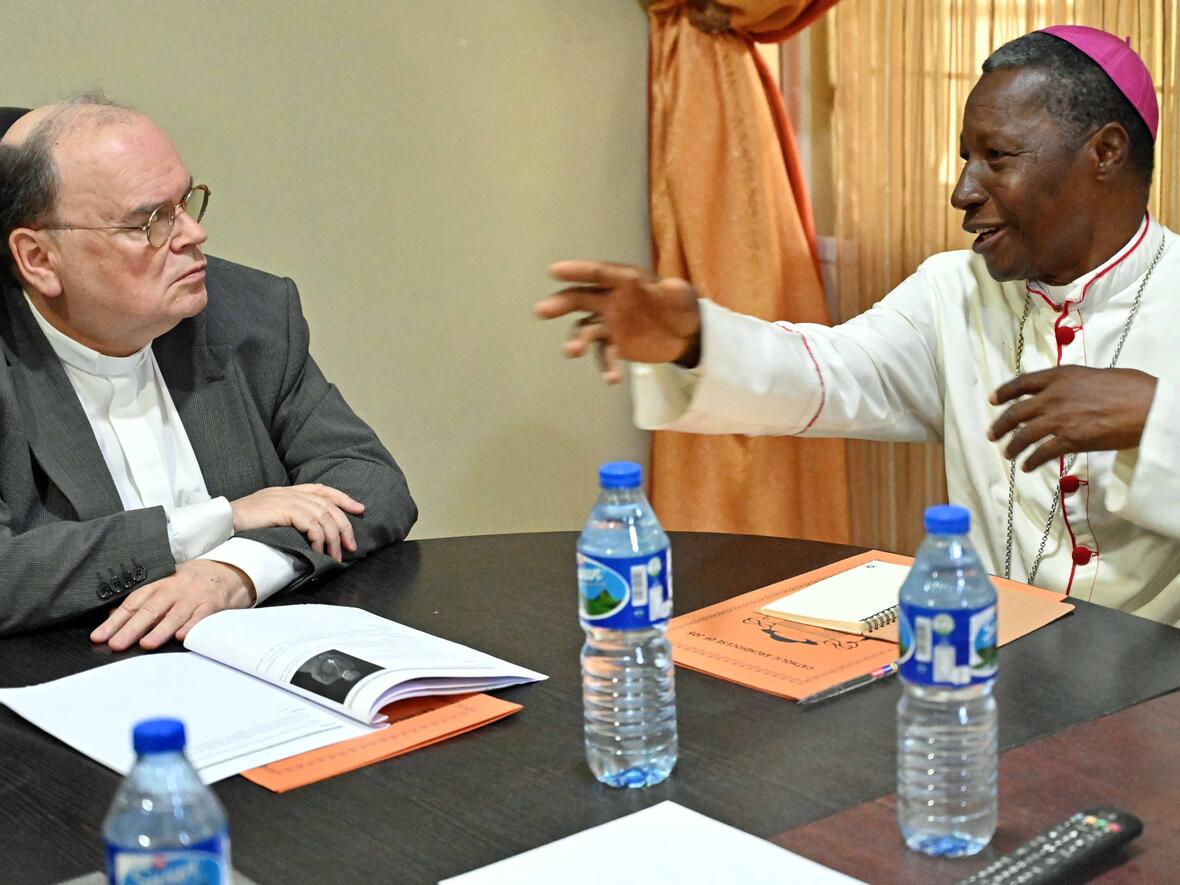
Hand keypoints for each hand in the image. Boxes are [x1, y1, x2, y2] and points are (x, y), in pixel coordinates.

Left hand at [90, 560, 256, 651]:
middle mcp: (175, 589)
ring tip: (146, 644)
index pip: (134, 602)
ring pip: (175, 614)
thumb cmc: (192, 583)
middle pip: (151, 609)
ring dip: (160, 630)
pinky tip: (183, 637)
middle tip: (117, 644)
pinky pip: (202, 616)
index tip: (100, 636)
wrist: (229, 571)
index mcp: (160, 584)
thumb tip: (114, 619)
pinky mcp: (213, 604)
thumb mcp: (167, 586)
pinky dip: (192, 626)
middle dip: (132, 628)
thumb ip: (145, 602)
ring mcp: (194, 597)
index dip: (116, 620)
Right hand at [231, 484, 364, 561]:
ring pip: (323, 515)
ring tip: (335, 556)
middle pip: (328, 504)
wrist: (220, 523)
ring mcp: (286, 499)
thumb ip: (286, 519)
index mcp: (287, 491)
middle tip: (350, 546)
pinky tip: (318, 551)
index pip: (322, 490)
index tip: (360, 509)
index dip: (343, 498)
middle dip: (344, 526)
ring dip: (333, 538)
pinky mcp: (283, 509)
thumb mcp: (267, 518)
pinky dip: (319, 538)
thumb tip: (308, 536)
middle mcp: (289, 492)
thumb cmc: (240, 526)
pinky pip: (311, 523)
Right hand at [535, 260, 701, 384]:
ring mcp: (609, 323)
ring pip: (585, 329)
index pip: (599, 274)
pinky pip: (605, 354)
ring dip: (576, 340)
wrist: (686, 333)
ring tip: (572, 351)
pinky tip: (613, 379)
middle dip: (560, 303)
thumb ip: (672, 290)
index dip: (578, 271)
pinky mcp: (614, 344)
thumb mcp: (682, 294)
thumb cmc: (680, 305)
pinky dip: (607, 366)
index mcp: (625, 280)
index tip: (554, 272)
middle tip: (541, 311)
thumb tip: (665, 287)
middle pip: (580, 298)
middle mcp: (610, 299)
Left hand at [988, 366, 1157, 471]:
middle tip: (992, 435)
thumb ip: (1073, 385)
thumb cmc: (1130, 388)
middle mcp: (1053, 396)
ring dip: (1012, 446)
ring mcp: (1060, 418)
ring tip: (1008, 454)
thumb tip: (1067, 394)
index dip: (1004, 392)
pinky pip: (1041, 452)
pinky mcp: (1070, 439)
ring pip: (1024, 435)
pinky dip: (1031, 461)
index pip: (1022, 383)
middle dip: (1001, 425)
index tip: (993, 401)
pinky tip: (1027, 466)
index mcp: (1060, 376)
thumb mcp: (1094, 376)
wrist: (1148, 406)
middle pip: (1016, 412)